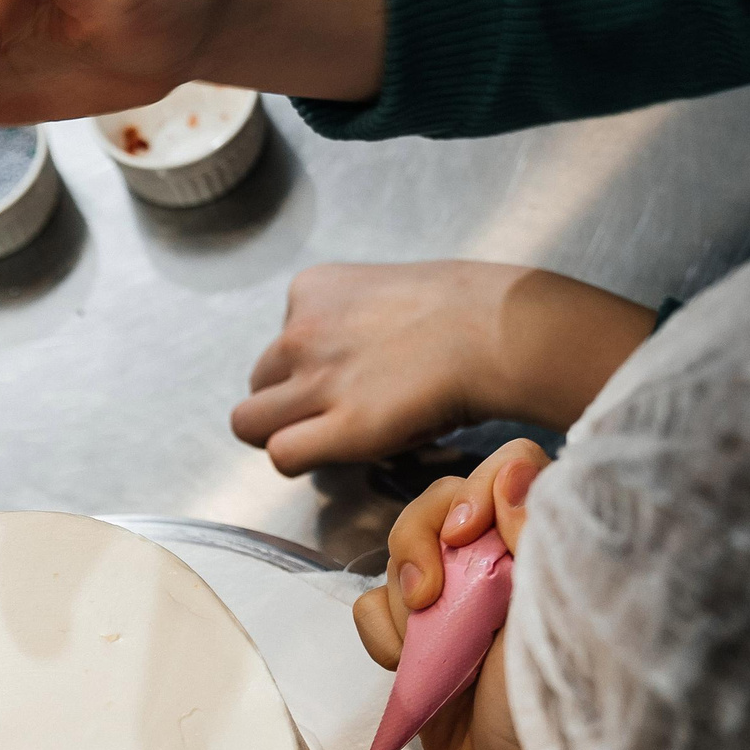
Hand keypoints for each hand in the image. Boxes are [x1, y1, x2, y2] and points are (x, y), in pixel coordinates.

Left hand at [234, 264, 655, 471]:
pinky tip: (339, 453)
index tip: (346, 379)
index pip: (277, 346)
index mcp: (312, 289)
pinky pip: (281, 454)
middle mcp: (300, 330)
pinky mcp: (340, 424)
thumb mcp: (387, 292)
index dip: (304, 373)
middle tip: (334, 416)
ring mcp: (315, 378)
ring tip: (333, 437)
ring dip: (285, 435)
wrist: (499, 330)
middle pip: (257, 385)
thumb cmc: (468, 310)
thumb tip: (348, 362)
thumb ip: (350, 321)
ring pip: (249, 423)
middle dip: (287, 405)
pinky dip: (302, 460)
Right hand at [351, 437, 545, 749]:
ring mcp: (458, 602)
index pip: (509, 468)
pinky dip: (382, 636)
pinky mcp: (419, 640)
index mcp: (549, 545)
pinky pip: (373, 607)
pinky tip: (409, 669)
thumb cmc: (555, 711)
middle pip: (440, 501)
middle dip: (421, 543)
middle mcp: (504, 563)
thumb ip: (537, 535)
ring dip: (403, 601)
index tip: (470, 535)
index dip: (477, 489)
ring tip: (425, 651)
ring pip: (401, 552)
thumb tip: (511, 473)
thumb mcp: (557, 614)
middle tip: (430, 598)